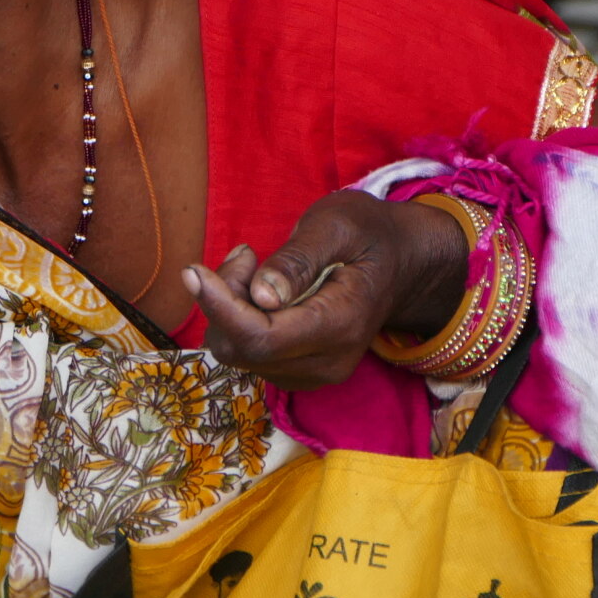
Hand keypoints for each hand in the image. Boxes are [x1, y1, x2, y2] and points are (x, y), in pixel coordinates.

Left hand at [187, 191, 468, 388]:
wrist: (403, 262)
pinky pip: (249, 354)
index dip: (219, 307)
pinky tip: (261, 290)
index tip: (194, 271)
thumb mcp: (337, 225)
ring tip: (256, 265)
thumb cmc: (369, 233)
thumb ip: (298, 260)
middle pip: (243, 349)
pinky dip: (240, 320)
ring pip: (240, 354)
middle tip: (245, 255)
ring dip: (230, 308)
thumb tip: (260, 296)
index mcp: (341, 325)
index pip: (261, 337)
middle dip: (224, 300)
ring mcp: (314, 373)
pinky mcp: (299, 371)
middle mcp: (328, 362)